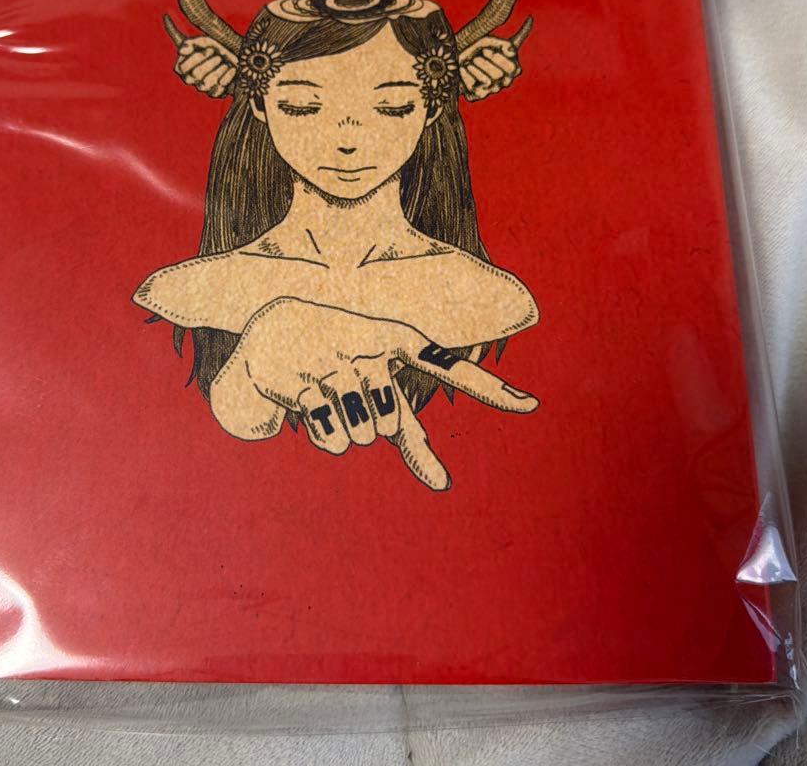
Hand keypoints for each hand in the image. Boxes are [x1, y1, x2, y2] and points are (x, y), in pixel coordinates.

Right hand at [209, 297, 537, 490]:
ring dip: (343, 430)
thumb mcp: (379, 390)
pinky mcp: (302, 380)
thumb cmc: (343, 361)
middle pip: (387, 425)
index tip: (531, 405)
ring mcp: (336, 360)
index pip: (452, 367)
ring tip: (327, 394)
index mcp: (401, 340)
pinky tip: (310, 404)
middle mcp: (373, 346)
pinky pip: (330, 437)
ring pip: (360, 436)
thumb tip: (444, 485)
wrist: (276, 321)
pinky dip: (323, 435)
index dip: (490, 388)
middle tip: (348, 392)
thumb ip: (413, 437)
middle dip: (367, 421)